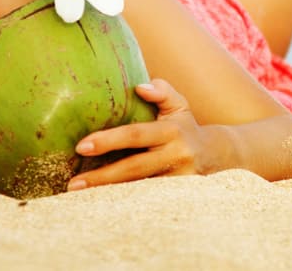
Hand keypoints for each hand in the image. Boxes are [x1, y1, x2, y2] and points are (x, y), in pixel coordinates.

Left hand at [65, 79, 215, 190]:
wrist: (217, 156)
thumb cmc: (186, 126)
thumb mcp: (178, 104)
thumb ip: (162, 91)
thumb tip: (140, 86)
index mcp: (172, 131)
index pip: (136, 135)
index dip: (109, 140)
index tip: (81, 146)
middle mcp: (176, 157)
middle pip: (134, 169)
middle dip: (102, 177)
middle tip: (74, 183)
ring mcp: (178, 181)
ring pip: (139, 191)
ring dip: (109, 195)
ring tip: (80, 198)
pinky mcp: (178, 198)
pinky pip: (147, 202)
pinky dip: (124, 204)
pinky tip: (102, 206)